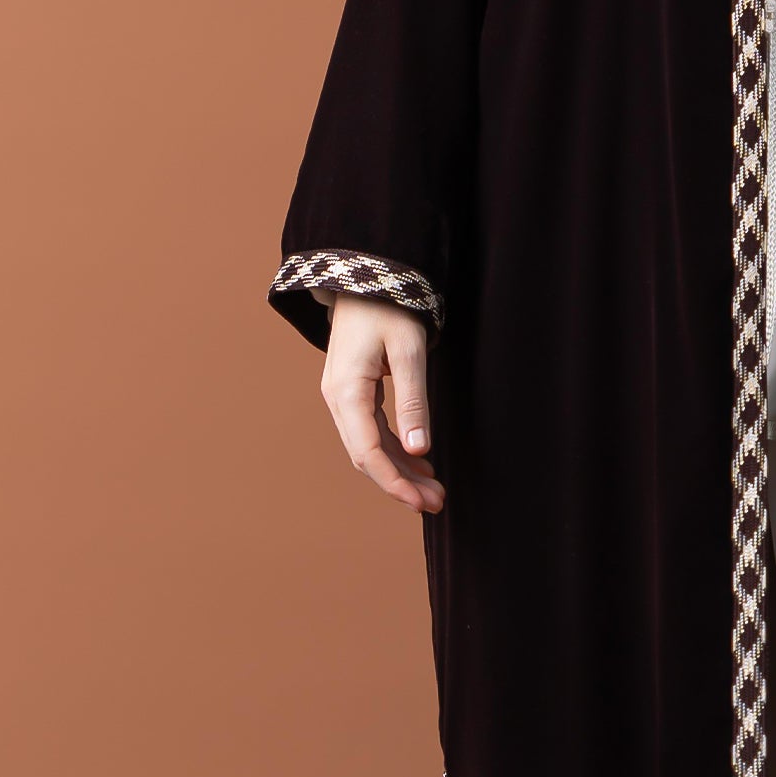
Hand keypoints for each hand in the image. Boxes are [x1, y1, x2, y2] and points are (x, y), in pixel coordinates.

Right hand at [322, 296, 443, 511]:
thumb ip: (414, 400)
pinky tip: (419, 462)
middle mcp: (338, 399)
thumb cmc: (389, 306)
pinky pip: (370, 430)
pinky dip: (394, 450)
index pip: (367, 452)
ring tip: (433, 490)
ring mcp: (342, 396)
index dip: (394, 483)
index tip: (422, 502)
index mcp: (347, 392)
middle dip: (401, 483)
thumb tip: (419, 449)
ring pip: (368, 446)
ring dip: (399, 470)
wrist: (365, 273)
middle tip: (437, 504)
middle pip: (366, 456)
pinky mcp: (352, 391)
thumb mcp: (408, 351)